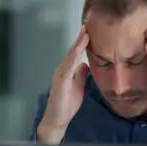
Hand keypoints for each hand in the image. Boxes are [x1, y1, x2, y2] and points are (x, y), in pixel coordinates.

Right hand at [37, 25, 89, 143]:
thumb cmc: (66, 105)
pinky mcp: (60, 81)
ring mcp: (60, 75)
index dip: (82, 43)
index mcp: (67, 71)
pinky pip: (68, 66)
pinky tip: (79, 49)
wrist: (57, 120)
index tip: (89, 32)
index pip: (75, 54)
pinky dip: (73, 56)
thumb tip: (86, 65)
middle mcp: (62, 70)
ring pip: (70, 56)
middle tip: (87, 26)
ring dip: (77, 44)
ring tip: (85, 33)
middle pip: (72, 52)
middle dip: (80, 39)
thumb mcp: (78, 87)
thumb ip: (81, 76)